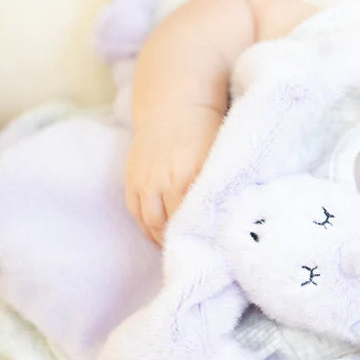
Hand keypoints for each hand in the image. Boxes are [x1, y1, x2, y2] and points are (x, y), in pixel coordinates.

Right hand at [125, 106, 222, 243]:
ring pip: (151, 224)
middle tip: (197, 254)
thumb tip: (228, 220)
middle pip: (170, 227)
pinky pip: (137, 213)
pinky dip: (148, 228)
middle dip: (182, 242)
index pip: (193, 220)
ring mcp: (144, 182)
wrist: (174, 105)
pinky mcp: (131, 180)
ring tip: (180, 247)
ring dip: (164, 239)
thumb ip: (219, 188)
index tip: (212, 249)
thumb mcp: (218, 158)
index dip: (201, 237)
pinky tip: (161, 235)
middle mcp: (162, 182)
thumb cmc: (207, 131)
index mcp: (189, 176)